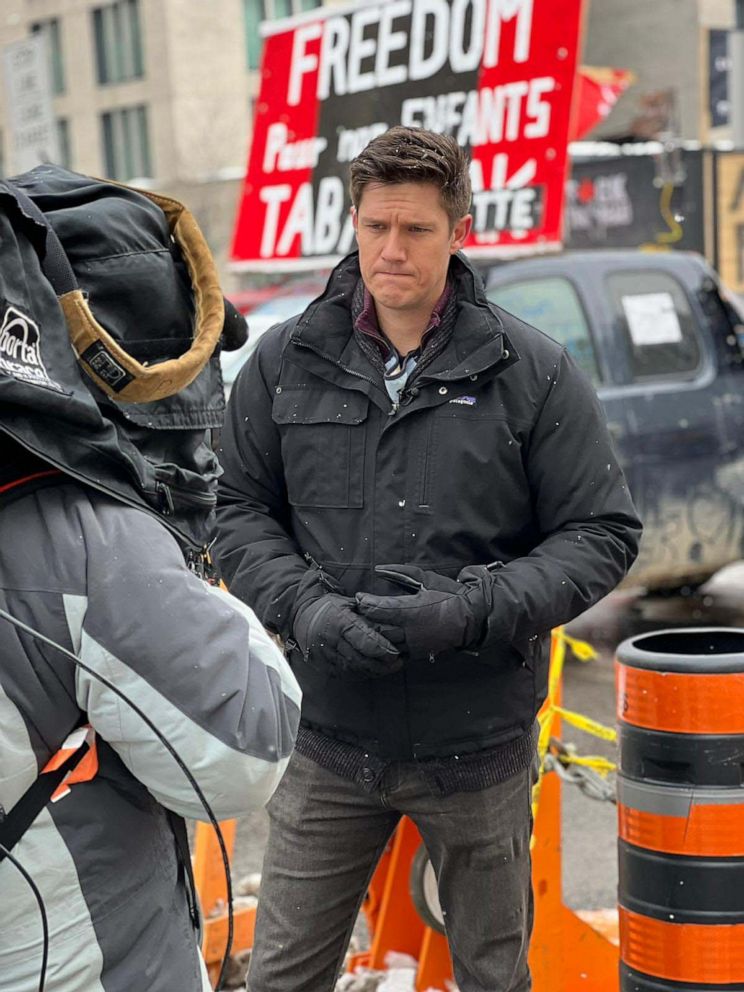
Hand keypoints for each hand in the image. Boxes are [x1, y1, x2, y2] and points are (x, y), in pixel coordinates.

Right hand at [292, 593, 402, 676]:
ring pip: (353, 669)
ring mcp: (324, 654)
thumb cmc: (330, 608)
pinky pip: (344, 674)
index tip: (396, 653)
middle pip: (360, 658)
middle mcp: (330, 640)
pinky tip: (371, 671)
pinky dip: (360, 674)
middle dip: (381, 664)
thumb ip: (367, 612)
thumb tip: (390, 619)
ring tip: (388, 669)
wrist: (302, 617)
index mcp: (339, 621)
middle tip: (398, 664)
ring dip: (373, 671)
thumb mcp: (348, 603)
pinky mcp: (321, 665)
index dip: (382, 649)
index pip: (364, 640)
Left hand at [355, 564, 489, 659]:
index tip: (359, 597)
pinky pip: (395, 654)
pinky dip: (386, 646)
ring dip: (374, 635)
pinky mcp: (417, 654)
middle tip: (357, 613)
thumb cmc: (448, 596)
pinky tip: (382, 640)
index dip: (364, 603)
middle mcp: (409, 631)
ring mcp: (413, 645)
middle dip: (365, 621)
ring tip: (366, 626)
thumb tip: (379, 568)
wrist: (470, 619)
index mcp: (410, 611)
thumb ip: (401, 573)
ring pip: (384, 644)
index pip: (378, 609)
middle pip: (376, 630)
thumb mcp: (425, 580)